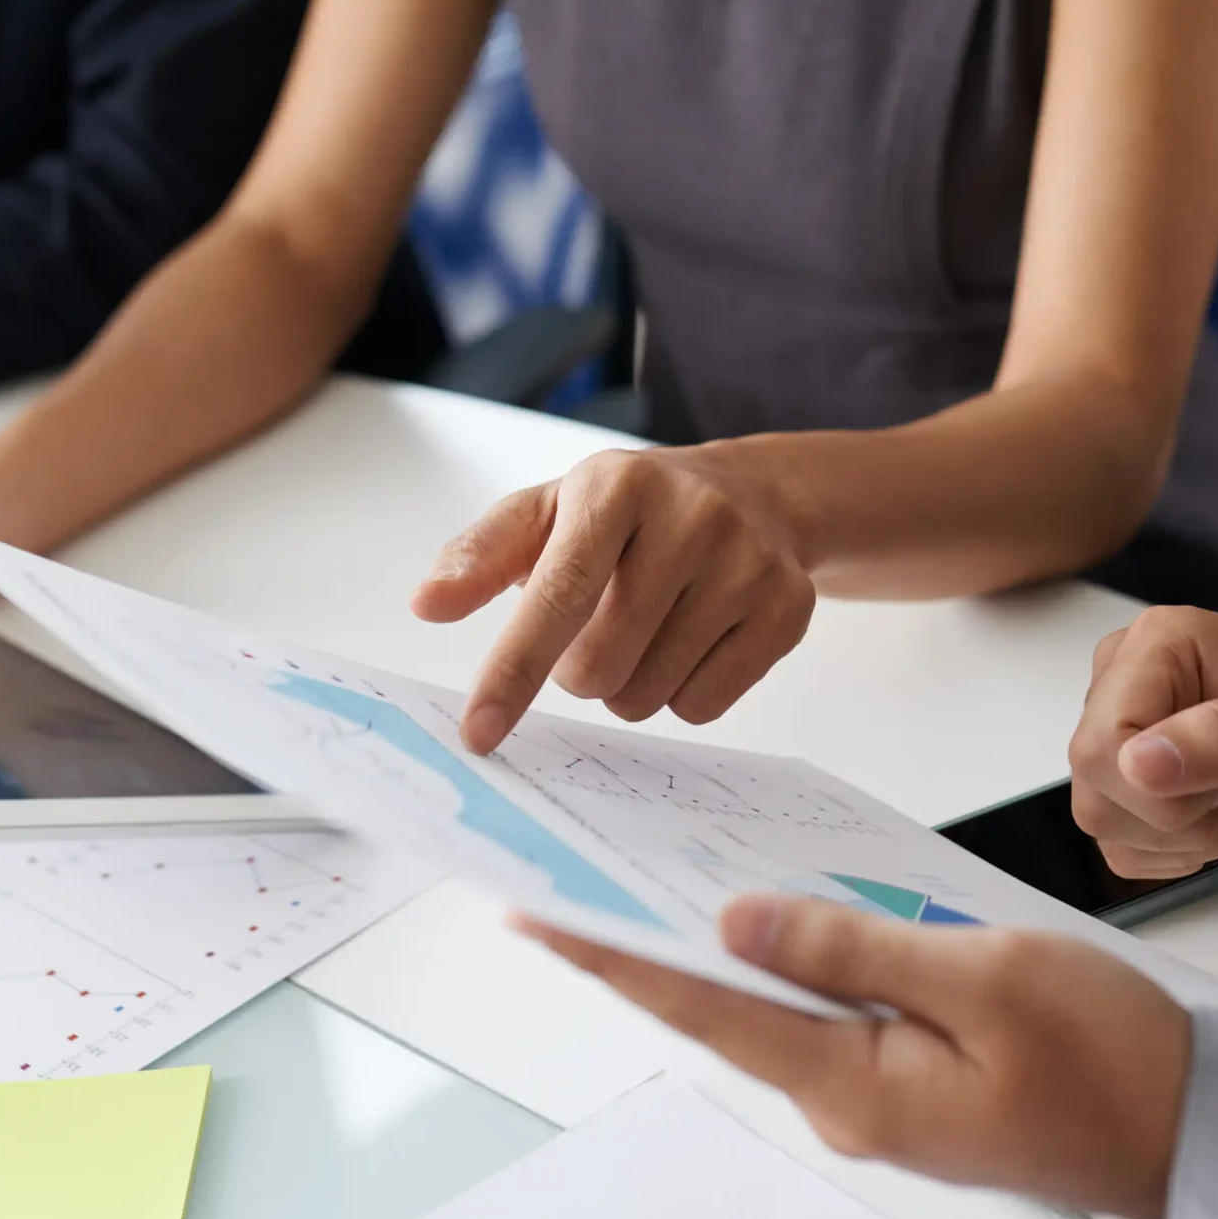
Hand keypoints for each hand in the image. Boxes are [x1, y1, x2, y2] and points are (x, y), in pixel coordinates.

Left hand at [412, 446, 816, 753]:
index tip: (479, 732)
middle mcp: (692, 516)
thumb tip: (428, 602)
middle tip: (597, 626)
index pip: (557, 596)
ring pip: (649, 695)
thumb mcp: (546, 514)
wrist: (747, 495)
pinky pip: (704, 706)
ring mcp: (749, 563)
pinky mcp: (790, 607)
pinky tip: (691, 640)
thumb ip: (479, 556)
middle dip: (579, 670)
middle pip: (599, 666)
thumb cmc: (622, 516)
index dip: (512, 671)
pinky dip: (680, 692)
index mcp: (616, 486)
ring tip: (646, 628)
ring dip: (627, 683)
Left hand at [524, 896, 1190, 1218]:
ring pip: (778, 1009)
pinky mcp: (911, 1086)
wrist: (1202, 1127)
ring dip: (722, 949)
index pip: (703, 1008)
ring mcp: (879, 1101)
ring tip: (654, 881)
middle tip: (581, 879)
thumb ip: (854, 947)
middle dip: (650, 943)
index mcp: (855, 1086)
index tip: (542, 915)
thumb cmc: (1116, 1060)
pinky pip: (830, 1017)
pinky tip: (775, 919)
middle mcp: (849, 1105)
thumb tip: (745, 922)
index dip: (615, 956)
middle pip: (726, 1009)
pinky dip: (794, 963)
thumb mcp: (984, 976)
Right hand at [1068, 606, 1217, 878]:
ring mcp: (1126, 732)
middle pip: (1092, 777)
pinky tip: (1214, 818)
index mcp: (1159, 644)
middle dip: (1172, 812)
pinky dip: (1168, 852)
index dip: (1158, 786)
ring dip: (1173, 836)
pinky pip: (1115, 841)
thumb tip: (1138, 764)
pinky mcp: (1133, 779)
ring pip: (1097, 814)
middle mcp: (1128, 681)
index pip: (1101, 738)